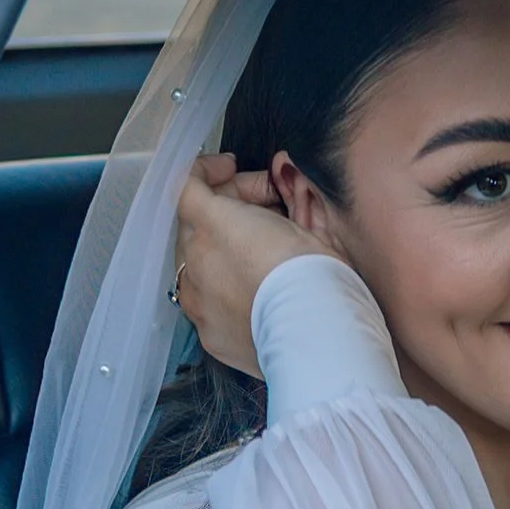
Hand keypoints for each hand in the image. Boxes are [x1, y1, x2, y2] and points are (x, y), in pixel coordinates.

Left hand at [174, 157, 325, 375]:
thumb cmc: (319, 278)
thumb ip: (294, 193)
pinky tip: (254, 290)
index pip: (190, 184)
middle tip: (263, 207)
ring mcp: (197, 302)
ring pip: (196, 263)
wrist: (320, 341)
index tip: (230, 167)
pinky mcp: (208, 335)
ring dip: (220, 249)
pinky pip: (207, 302)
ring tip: (259, 252)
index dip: (210, 169)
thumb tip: (288, 170)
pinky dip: (225, 289)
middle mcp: (195, 262)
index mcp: (215, 224)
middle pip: (194, 222)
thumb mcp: (313, 222)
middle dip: (225, 208)